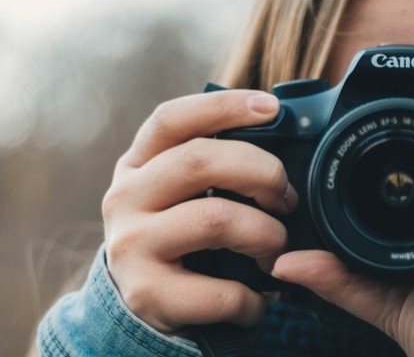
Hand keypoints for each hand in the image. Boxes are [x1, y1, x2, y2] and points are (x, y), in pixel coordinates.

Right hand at [101, 90, 298, 333]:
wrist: (140, 306)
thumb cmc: (181, 235)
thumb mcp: (184, 191)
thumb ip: (217, 160)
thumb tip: (283, 128)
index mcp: (138, 163)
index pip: (172, 119)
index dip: (224, 106)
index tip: (272, 108)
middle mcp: (125, 198)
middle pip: (200, 160)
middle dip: (263, 173)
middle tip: (288, 200)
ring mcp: (131, 246)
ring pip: (216, 219)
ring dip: (266, 236)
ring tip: (275, 250)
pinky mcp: (147, 294)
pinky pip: (221, 291)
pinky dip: (253, 299)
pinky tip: (256, 301)